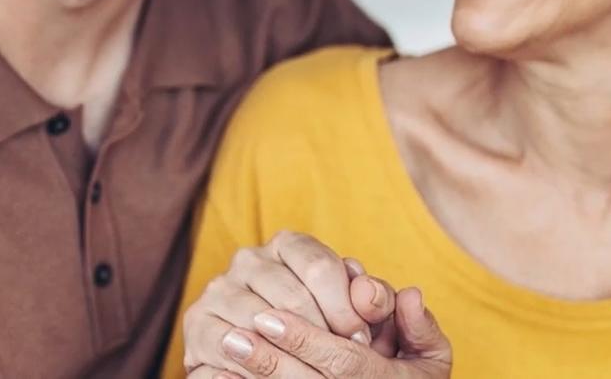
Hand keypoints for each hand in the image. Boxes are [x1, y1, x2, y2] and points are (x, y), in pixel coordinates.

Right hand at [179, 230, 448, 376]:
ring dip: (287, 354)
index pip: (319, 265)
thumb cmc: (341, 343)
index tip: (362, 338)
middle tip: (344, 358)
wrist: (299, 366)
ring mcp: (219, 289)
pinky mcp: (200, 324)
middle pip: (289, 294)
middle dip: (322, 334)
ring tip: (311, 372)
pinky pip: (222, 343)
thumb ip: (391, 311)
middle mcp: (249, 258)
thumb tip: (410, 296)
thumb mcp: (379, 328)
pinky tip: (272, 374)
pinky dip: (248, 364)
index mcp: (290, 245)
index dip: (345, 306)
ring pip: (255, 320)